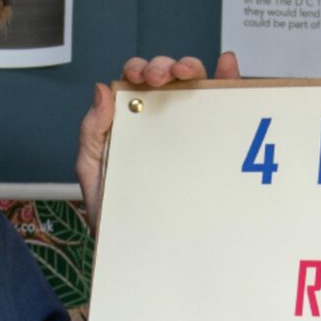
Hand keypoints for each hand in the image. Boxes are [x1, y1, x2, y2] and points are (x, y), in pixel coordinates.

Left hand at [76, 51, 239, 230]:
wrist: (145, 254)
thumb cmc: (118, 216)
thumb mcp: (94, 174)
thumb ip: (91, 134)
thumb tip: (102, 90)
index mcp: (133, 124)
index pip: (137, 85)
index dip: (139, 70)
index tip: (139, 77)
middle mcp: (162, 123)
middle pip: (168, 80)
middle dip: (164, 67)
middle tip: (160, 78)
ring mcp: (190, 133)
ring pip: (196, 88)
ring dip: (192, 68)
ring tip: (188, 72)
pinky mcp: (214, 147)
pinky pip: (225, 110)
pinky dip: (229, 80)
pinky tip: (227, 66)